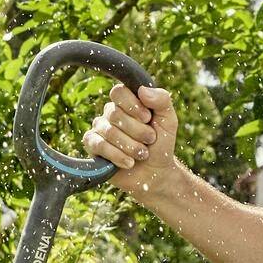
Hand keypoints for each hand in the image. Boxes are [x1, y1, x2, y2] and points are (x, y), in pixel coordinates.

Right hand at [81, 82, 181, 196]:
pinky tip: (129, 163)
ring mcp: (100, 129)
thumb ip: (162, 100)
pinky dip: (117, 156)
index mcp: (126, 102)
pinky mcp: (93, 147)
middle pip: (114, 113)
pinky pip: (98, 145)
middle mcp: (110, 113)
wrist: (156, 172)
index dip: (132, 106)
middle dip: (137, 130)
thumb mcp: (168, 119)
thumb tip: (142, 90)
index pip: (118, 92)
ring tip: (143, 154)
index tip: (147, 118)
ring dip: (131, 146)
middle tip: (150, 140)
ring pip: (109, 131)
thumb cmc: (161, 143)